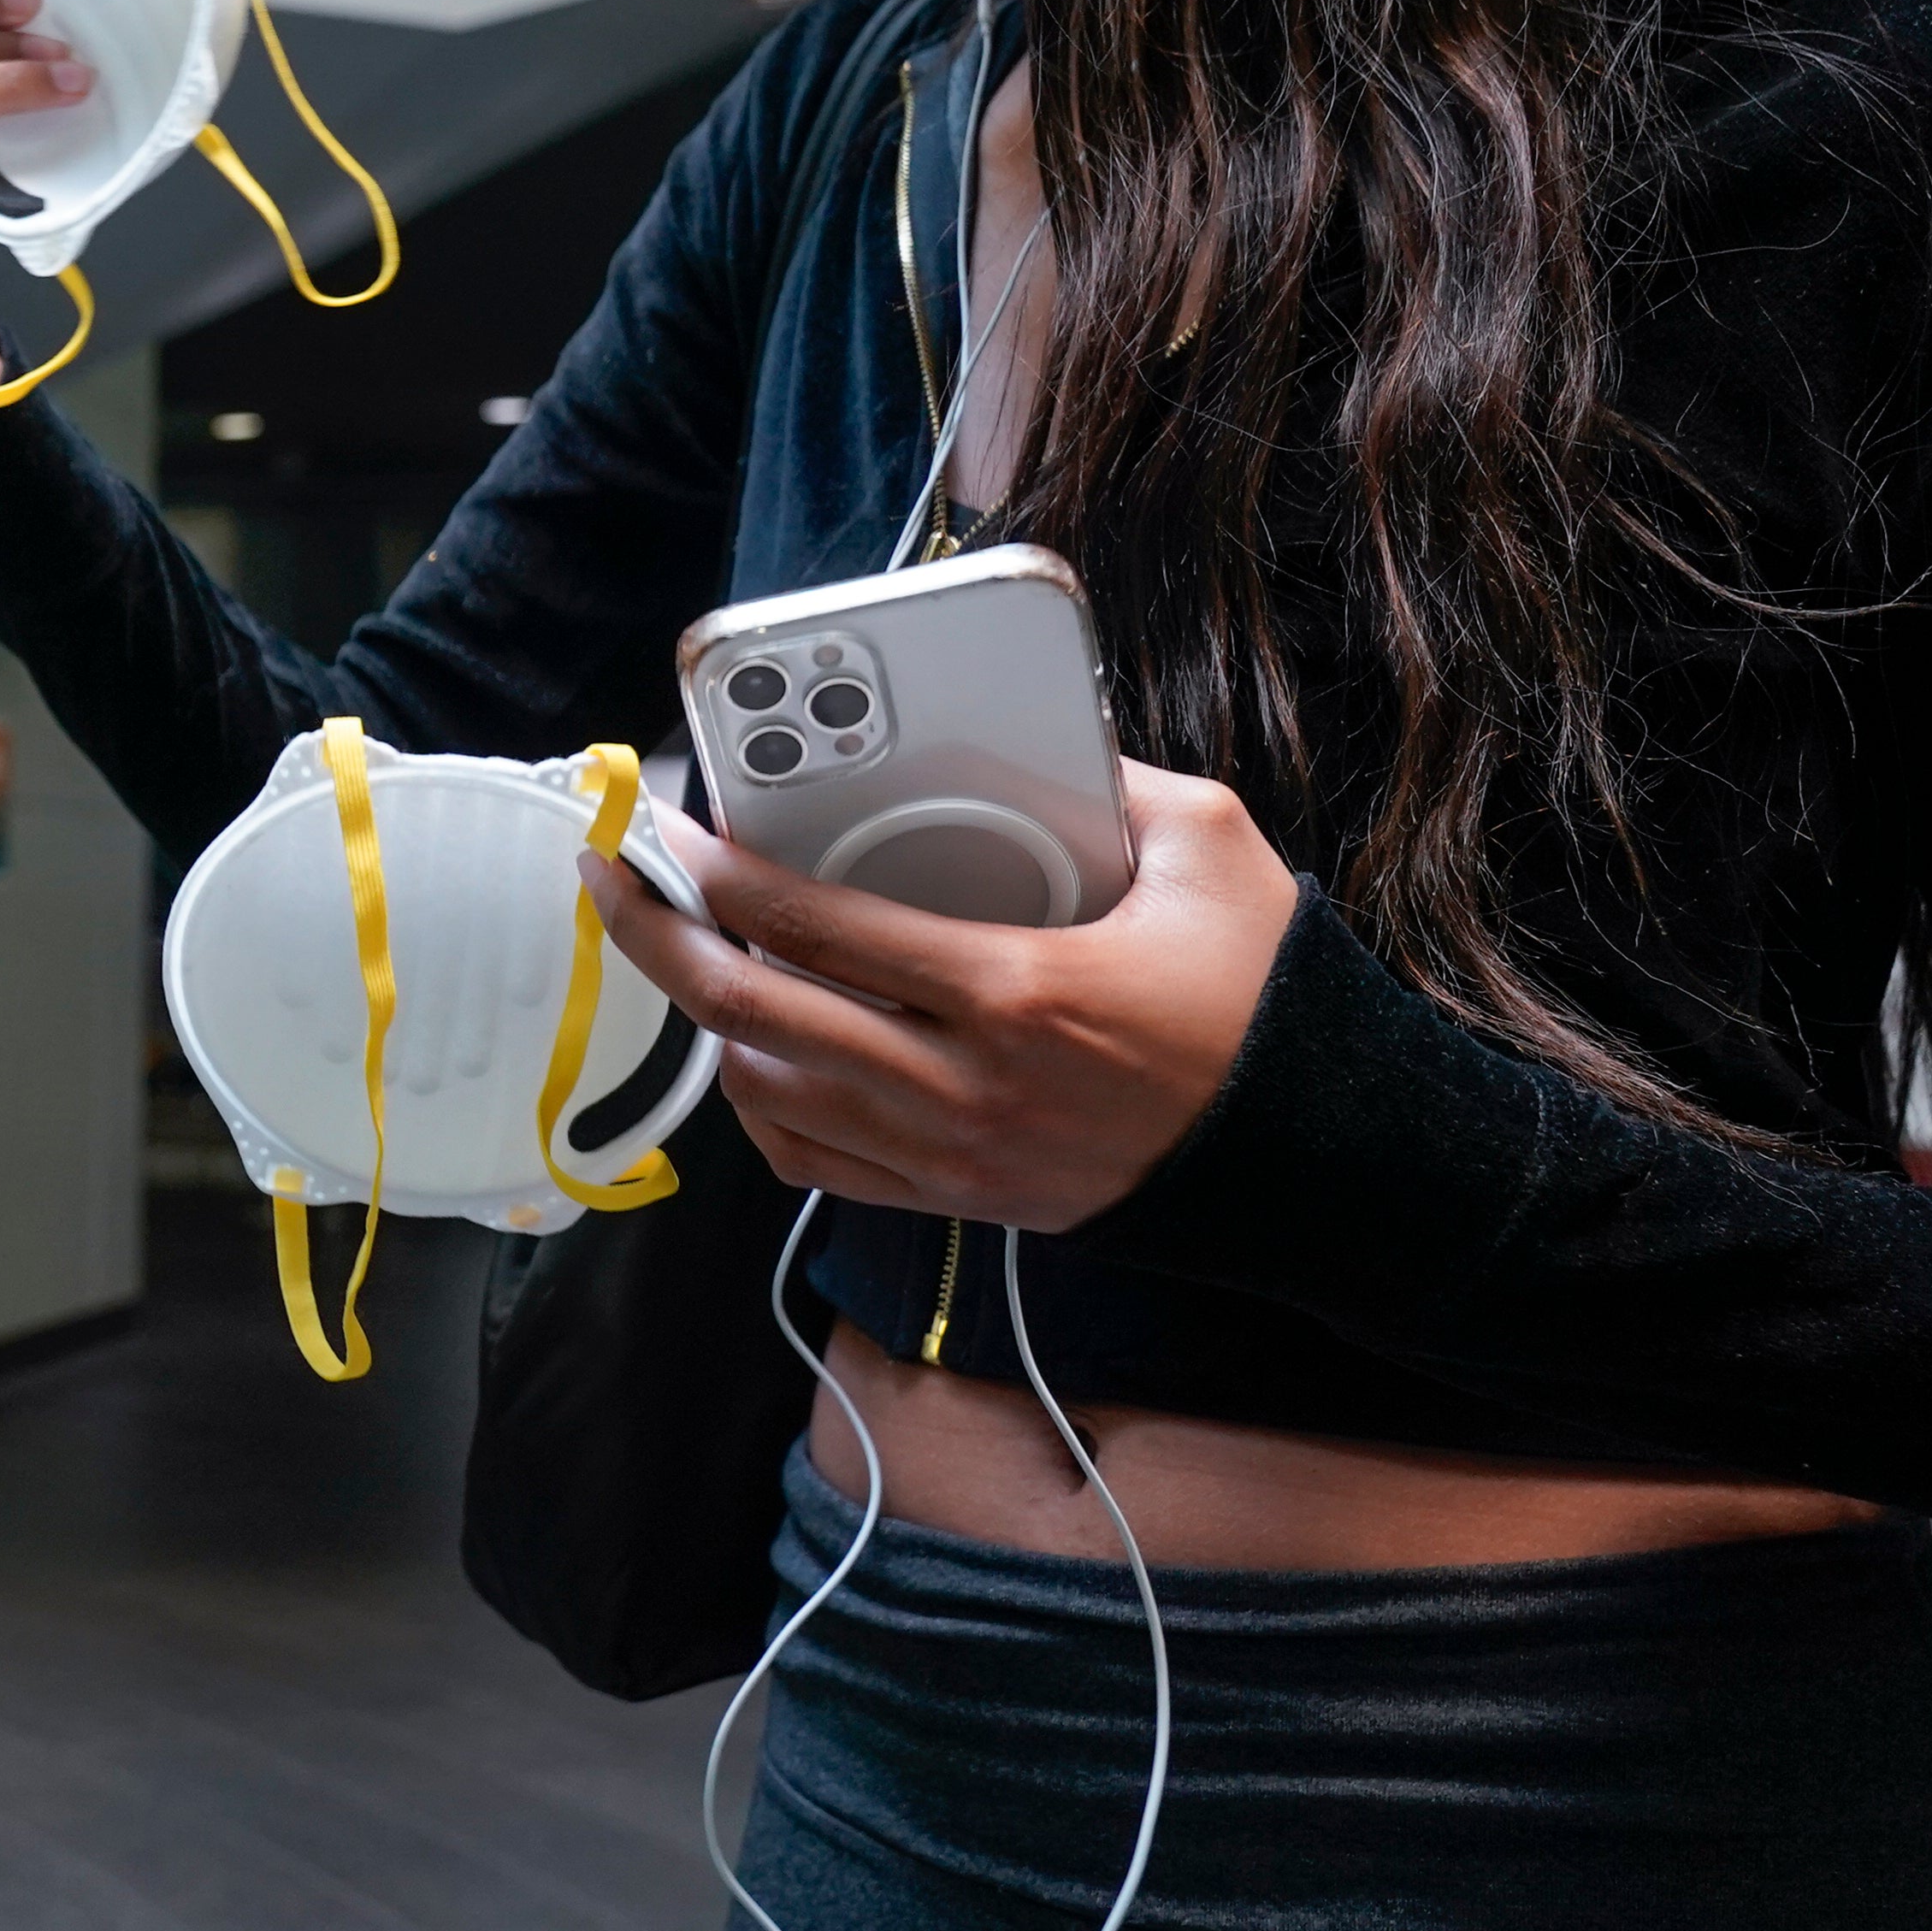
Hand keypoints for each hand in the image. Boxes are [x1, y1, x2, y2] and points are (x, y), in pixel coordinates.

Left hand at [578, 762, 1295, 1229]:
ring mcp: (955, 1154)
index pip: (816, 925)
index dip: (717, 869)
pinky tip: (752, 1047)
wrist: (1318, 1154)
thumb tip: (1044, 729)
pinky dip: (761, 1106)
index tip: (669, 823)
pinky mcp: (961, 1200)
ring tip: (684, 949)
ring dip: (708, 1017)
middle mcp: (964, 1084)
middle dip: (658, 937)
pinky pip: (814, 1163)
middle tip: (613, 879)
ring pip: (768, 1093)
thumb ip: (1122, 780)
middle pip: (753, 1011)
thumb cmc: (1268, 1002)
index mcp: (1015, 990)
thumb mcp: (1217, 855)